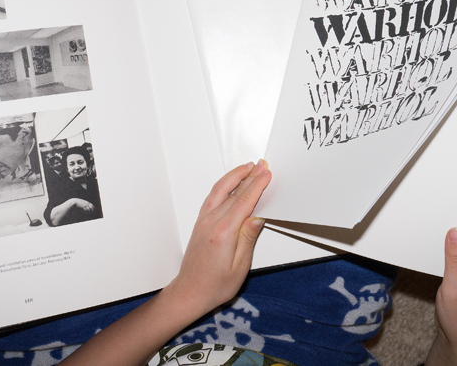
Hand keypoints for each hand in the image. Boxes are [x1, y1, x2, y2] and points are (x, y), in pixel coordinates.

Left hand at [60, 161, 270, 365]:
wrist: (190, 292)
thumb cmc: (216, 285)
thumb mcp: (240, 266)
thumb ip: (248, 238)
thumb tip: (258, 216)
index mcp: (224, 232)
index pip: (244, 201)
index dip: (257, 185)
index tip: (267, 173)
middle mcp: (211, 222)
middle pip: (234, 192)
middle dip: (249, 176)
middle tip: (262, 164)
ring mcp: (203, 220)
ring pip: (220, 190)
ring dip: (234, 176)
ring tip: (248, 166)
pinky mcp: (200, 222)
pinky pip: (213, 197)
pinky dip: (224, 185)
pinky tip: (231, 182)